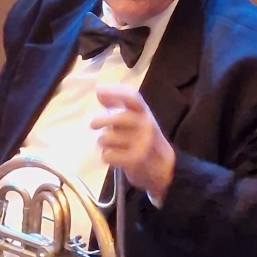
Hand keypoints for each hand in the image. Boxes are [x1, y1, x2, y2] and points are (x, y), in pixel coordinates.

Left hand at [91, 84, 174, 202]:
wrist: (163, 166)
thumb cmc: (143, 138)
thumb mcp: (135, 118)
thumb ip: (117, 105)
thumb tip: (99, 90)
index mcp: (144, 112)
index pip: (132, 97)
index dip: (115, 91)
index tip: (99, 90)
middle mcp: (145, 125)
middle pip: (118, 117)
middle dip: (100, 120)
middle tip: (92, 125)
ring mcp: (142, 143)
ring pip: (109, 138)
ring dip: (103, 142)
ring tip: (110, 145)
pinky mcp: (135, 160)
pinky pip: (109, 155)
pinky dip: (106, 156)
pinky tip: (113, 156)